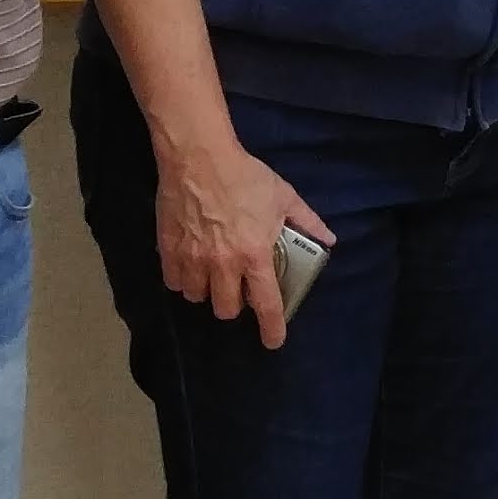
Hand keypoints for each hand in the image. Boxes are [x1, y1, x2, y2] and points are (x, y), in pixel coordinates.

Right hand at [153, 129, 332, 350]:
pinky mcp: (169, 250)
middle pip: (226, 310)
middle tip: (237, 288)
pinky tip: (189, 267)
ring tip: (212, 276)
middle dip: (234, 305)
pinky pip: (173, 282)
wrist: (198, 157)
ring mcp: (192, 259)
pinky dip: (182, 280)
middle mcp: (223, 265)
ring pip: (197, 298)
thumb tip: (329, 240)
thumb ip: (307, 222)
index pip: (266, 305)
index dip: (272, 328)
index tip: (274, 341)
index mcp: (254, 256)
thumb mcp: (284, 197)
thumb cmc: (245, 176)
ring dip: (207, 292)